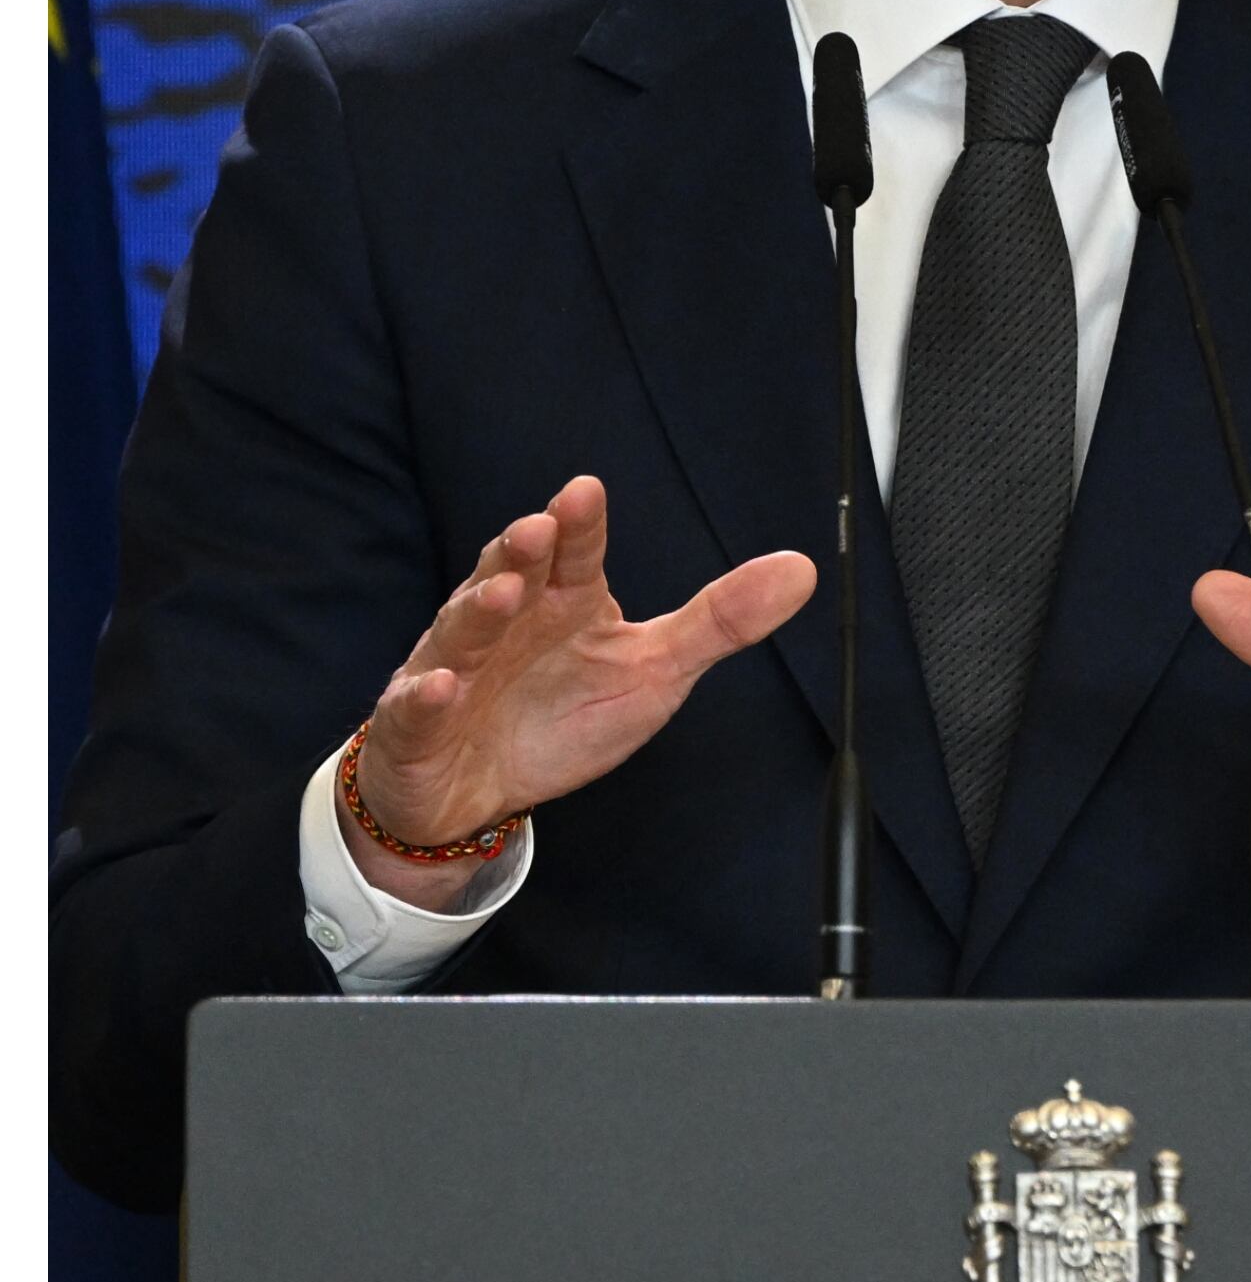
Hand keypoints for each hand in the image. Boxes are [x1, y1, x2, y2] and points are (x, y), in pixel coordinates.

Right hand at [343, 475, 814, 901]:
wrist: (478, 790)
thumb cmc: (565, 714)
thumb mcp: (655, 669)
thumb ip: (721, 620)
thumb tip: (802, 569)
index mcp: (563, 602)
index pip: (573, 553)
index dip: (578, 525)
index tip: (586, 491)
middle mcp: (505, 622)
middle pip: (510, 575)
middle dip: (521, 552)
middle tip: (539, 528)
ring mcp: (455, 668)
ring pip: (462, 632)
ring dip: (479, 612)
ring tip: (501, 593)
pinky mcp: (417, 725)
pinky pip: (416, 708)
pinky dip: (424, 696)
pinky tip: (438, 685)